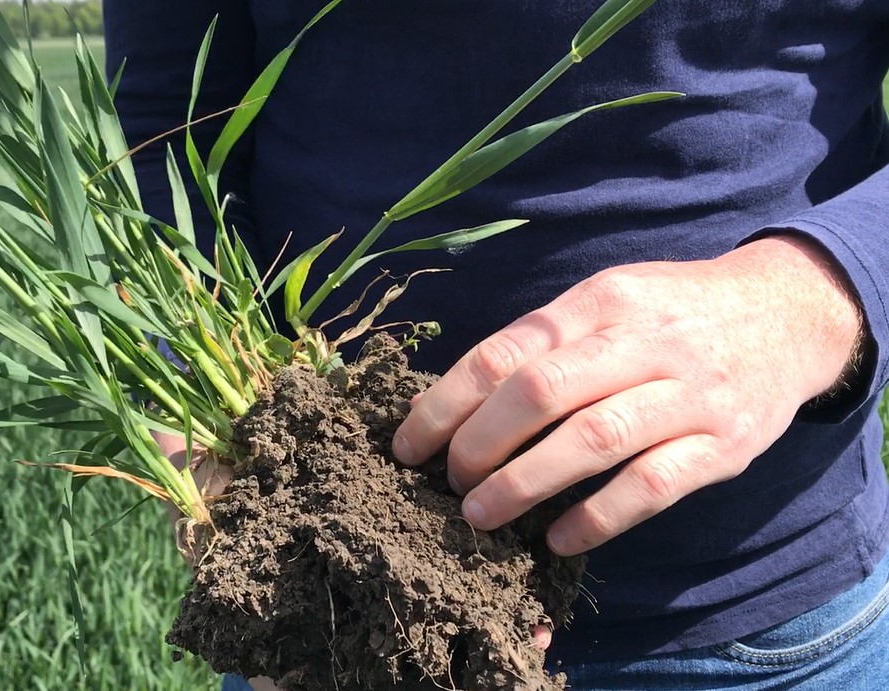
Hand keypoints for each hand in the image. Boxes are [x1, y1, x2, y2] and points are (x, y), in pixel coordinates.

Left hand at [392, 234, 863, 556]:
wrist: (787, 314)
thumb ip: (535, 345)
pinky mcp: (723, 444)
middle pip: (541, 391)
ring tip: (479, 516)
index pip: (505, 352)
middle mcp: (641, 341)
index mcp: (597, 302)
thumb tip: (441, 401)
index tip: (408, 444)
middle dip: (479, 443)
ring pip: (594, 438)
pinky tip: (559, 538)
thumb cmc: (668, 314)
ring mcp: (687, 393)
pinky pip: (653, 484)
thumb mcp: (605, 303)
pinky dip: (599, 516)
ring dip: (525, 482)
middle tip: (449, 481)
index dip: (446, 402)